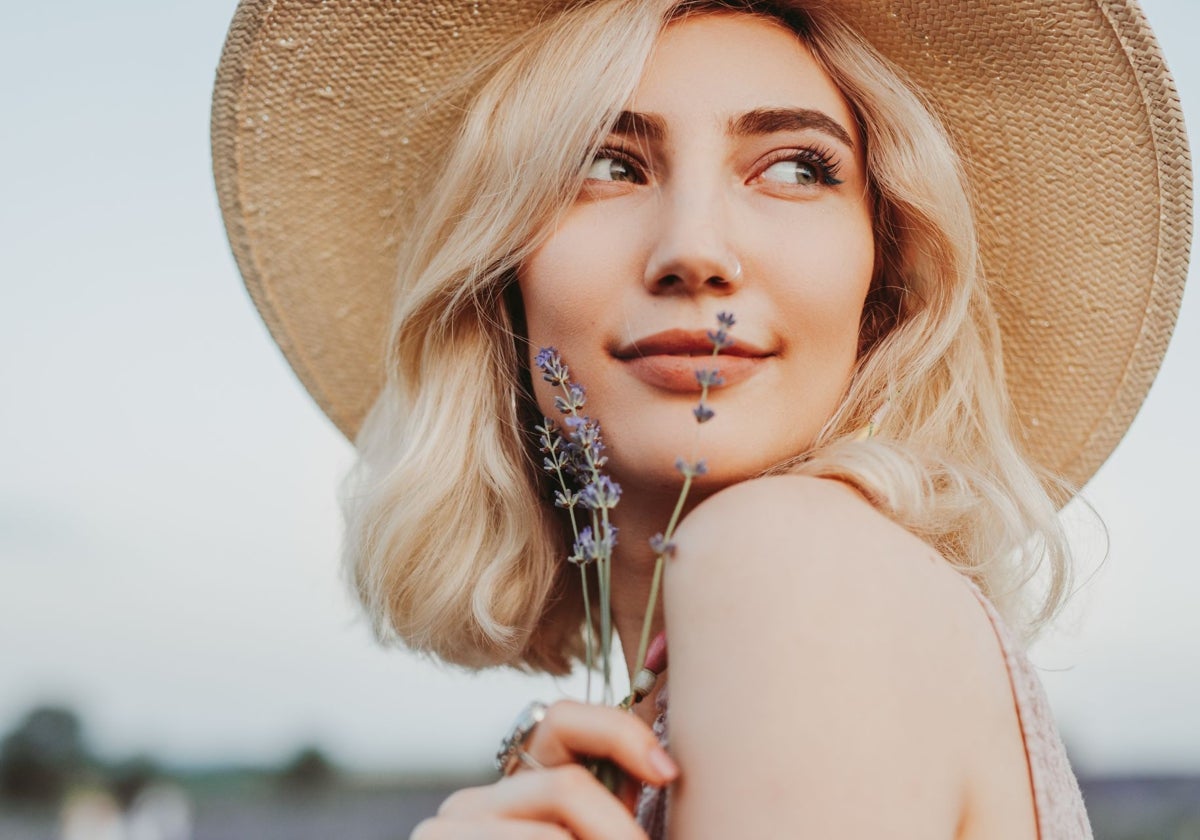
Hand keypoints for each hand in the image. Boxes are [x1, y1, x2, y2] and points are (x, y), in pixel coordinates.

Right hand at [411, 700, 677, 838]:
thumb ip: (614, 791)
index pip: (563, 720)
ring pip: (556, 825)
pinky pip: (544, 839)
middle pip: (566, 784)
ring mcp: (448, 828)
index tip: (667, 772)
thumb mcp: (599, 830)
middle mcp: (475, 801)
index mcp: (516, 791)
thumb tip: (665, 762)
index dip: (620, 733)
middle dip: (616, 828)